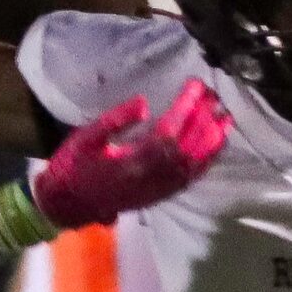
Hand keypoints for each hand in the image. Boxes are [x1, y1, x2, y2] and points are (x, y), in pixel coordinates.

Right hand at [33, 79, 230, 230]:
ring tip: (225, 119)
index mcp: (132, 161)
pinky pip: (188, 180)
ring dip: (211, 142)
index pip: (169, 131)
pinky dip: (205, 163)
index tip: (196, 86)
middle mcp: (150, 177)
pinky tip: (213, 148)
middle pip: (188, 147)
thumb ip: (115, 119)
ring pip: (193, 166)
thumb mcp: (86, 137)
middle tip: (214, 95)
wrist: (66, 205)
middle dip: (204, 119)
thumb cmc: (72, 167)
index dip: (186, 107)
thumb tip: (144, 103)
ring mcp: (157, 189)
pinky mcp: (158, 195)